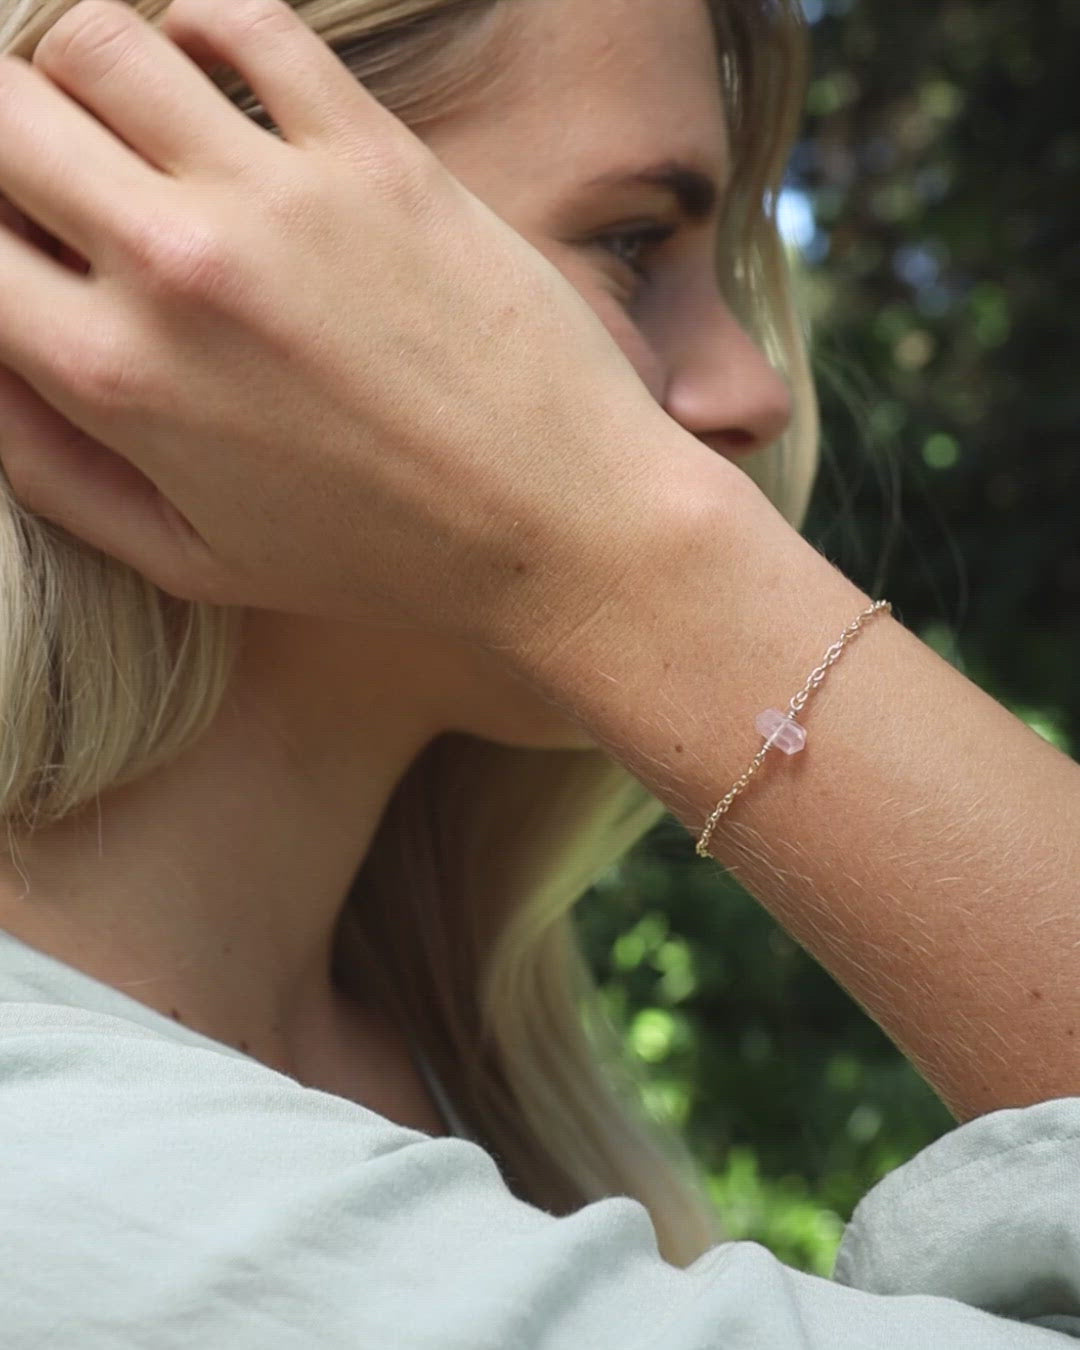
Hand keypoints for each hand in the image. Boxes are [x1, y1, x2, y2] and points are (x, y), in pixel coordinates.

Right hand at [0, 0, 690, 653]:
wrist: (554, 526)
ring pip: (99, 41)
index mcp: (115, 380)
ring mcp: (280, 198)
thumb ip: (52, 468)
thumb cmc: (375, 559)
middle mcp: (176, 269)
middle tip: (53, 177)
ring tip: (129, 127)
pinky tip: (218, 84)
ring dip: (86, 72)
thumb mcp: (190, 560)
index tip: (20, 242)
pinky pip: (243, 20)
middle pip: (0, 112)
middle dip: (6, 138)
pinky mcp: (375, 155)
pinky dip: (203, 28)